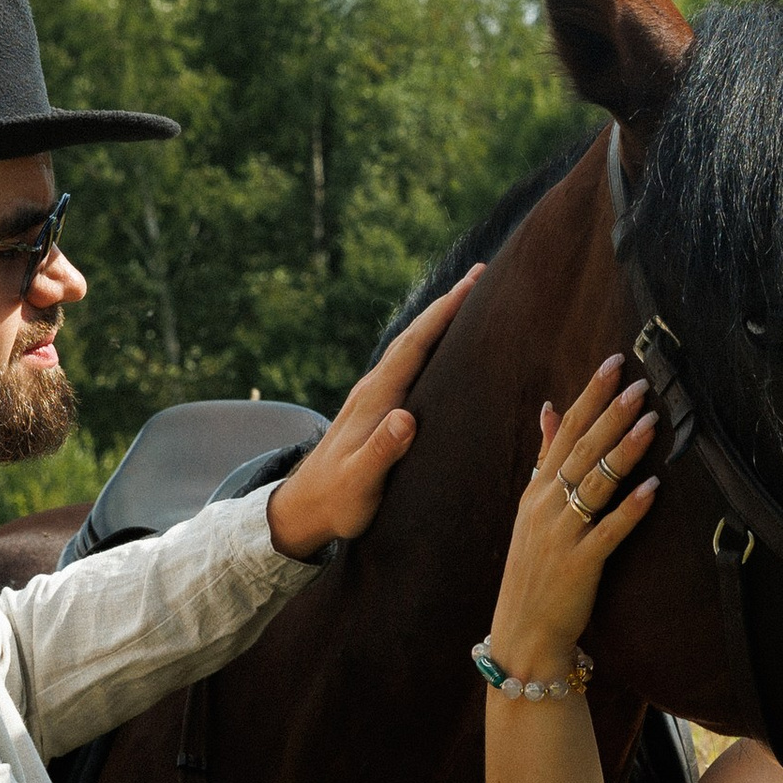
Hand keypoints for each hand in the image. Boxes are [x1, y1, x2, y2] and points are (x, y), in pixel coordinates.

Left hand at [267, 270, 480, 559]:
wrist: (303, 508)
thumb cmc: (337, 500)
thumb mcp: (361, 481)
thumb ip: (383, 450)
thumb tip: (406, 418)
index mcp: (375, 400)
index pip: (414, 348)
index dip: (443, 315)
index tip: (472, 286)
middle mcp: (373, 388)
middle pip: (413, 336)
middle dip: (446, 304)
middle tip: (479, 274)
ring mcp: (372, 395)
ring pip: (409, 346)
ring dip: (437, 319)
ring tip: (467, 297)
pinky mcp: (374, 406)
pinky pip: (406, 362)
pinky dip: (427, 342)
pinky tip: (439, 342)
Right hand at [485, 358, 659, 675]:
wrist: (523, 631)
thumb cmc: (534, 568)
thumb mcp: (533, 507)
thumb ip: (546, 457)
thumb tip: (551, 409)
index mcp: (537, 488)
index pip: (566, 430)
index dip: (591, 395)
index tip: (615, 363)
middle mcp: (546, 505)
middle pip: (581, 450)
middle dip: (611, 414)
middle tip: (640, 383)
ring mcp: (561, 534)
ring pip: (594, 484)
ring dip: (623, 452)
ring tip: (650, 422)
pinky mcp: (579, 564)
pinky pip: (608, 531)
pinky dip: (630, 510)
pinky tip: (652, 489)